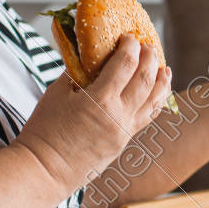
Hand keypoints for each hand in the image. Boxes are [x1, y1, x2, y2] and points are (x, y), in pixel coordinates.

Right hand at [15, 34, 172, 191]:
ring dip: (161, 81)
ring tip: (164, 68)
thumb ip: (77, 72)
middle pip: (146, 80)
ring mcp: (124, 132)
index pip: (126, 65)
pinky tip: (157, 94)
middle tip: (148, 45)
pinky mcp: (123, 143)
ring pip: (154, 102)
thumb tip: (89, 55)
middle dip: (150, 58)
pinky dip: (155, 103)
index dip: (131, 47)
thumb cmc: (44, 130)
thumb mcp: (57, 93)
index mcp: (100, 100)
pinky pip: (147, 119)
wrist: (44, 170)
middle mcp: (118, 116)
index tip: (129, 37)